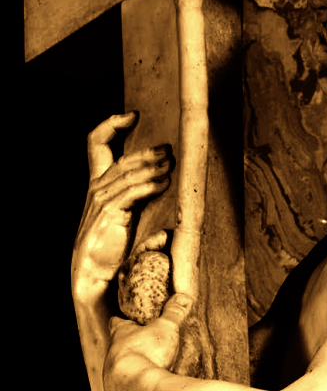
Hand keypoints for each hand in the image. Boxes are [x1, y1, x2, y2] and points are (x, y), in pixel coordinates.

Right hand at [72, 112, 172, 302]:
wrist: (92, 275)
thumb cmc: (111, 246)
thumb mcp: (124, 213)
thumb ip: (137, 195)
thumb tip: (166, 179)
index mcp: (98, 183)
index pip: (96, 143)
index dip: (111, 124)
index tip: (132, 115)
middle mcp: (96, 188)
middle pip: (121, 157)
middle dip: (147, 151)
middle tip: (169, 149)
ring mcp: (100, 200)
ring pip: (128, 173)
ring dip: (152, 166)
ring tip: (171, 164)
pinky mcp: (108, 214)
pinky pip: (131, 193)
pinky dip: (149, 185)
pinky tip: (164, 183)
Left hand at [104, 293, 191, 390]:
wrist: (137, 389)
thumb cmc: (147, 354)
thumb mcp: (166, 328)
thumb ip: (174, 312)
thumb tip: (183, 297)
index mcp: (121, 336)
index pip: (117, 324)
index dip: (121, 321)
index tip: (122, 318)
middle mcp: (112, 357)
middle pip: (117, 349)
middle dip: (128, 348)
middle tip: (141, 347)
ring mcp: (113, 380)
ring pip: (119, 372)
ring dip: (132, 371)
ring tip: (148, 372)